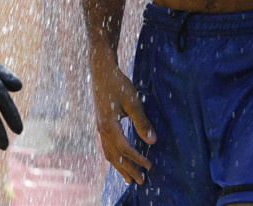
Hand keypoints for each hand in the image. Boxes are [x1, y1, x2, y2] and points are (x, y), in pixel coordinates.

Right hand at [92, 61, 155, 184]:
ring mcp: (99, 127)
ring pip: (109, 153)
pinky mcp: (100, 124)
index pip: (125, 149)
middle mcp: (102, 130)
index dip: (138, 159)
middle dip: (129, 169)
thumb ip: (142, 122)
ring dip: (120, 167)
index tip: (150, 166)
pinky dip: (113, 157)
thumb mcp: (133, 102)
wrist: (101, 71)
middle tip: (141, 182)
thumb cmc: (118, 84)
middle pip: (115, 156)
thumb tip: (152, 141)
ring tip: (129, 178)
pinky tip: (118, 160)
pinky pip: (105, 147)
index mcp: (109, 126)